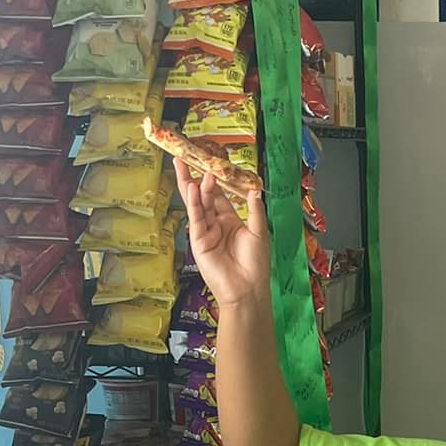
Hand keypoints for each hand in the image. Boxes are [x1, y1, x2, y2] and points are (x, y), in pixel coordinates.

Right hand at [174, 158, 269, 309]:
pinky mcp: (199, 241)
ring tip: (186, 166)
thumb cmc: (256, 264)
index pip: (219, 195)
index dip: (214, 179)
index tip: (209, 161)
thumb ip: (254, 210)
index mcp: (230, 220)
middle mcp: (216, 223)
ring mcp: (205, 231)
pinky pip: (196, 218)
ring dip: (192, 185)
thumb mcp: (259, 232)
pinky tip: (191, 188)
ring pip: (197, 204)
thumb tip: (255, 189)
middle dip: (194, 176)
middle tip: (186, 157)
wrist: (247, 289)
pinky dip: (193, 203)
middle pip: (203, 196)